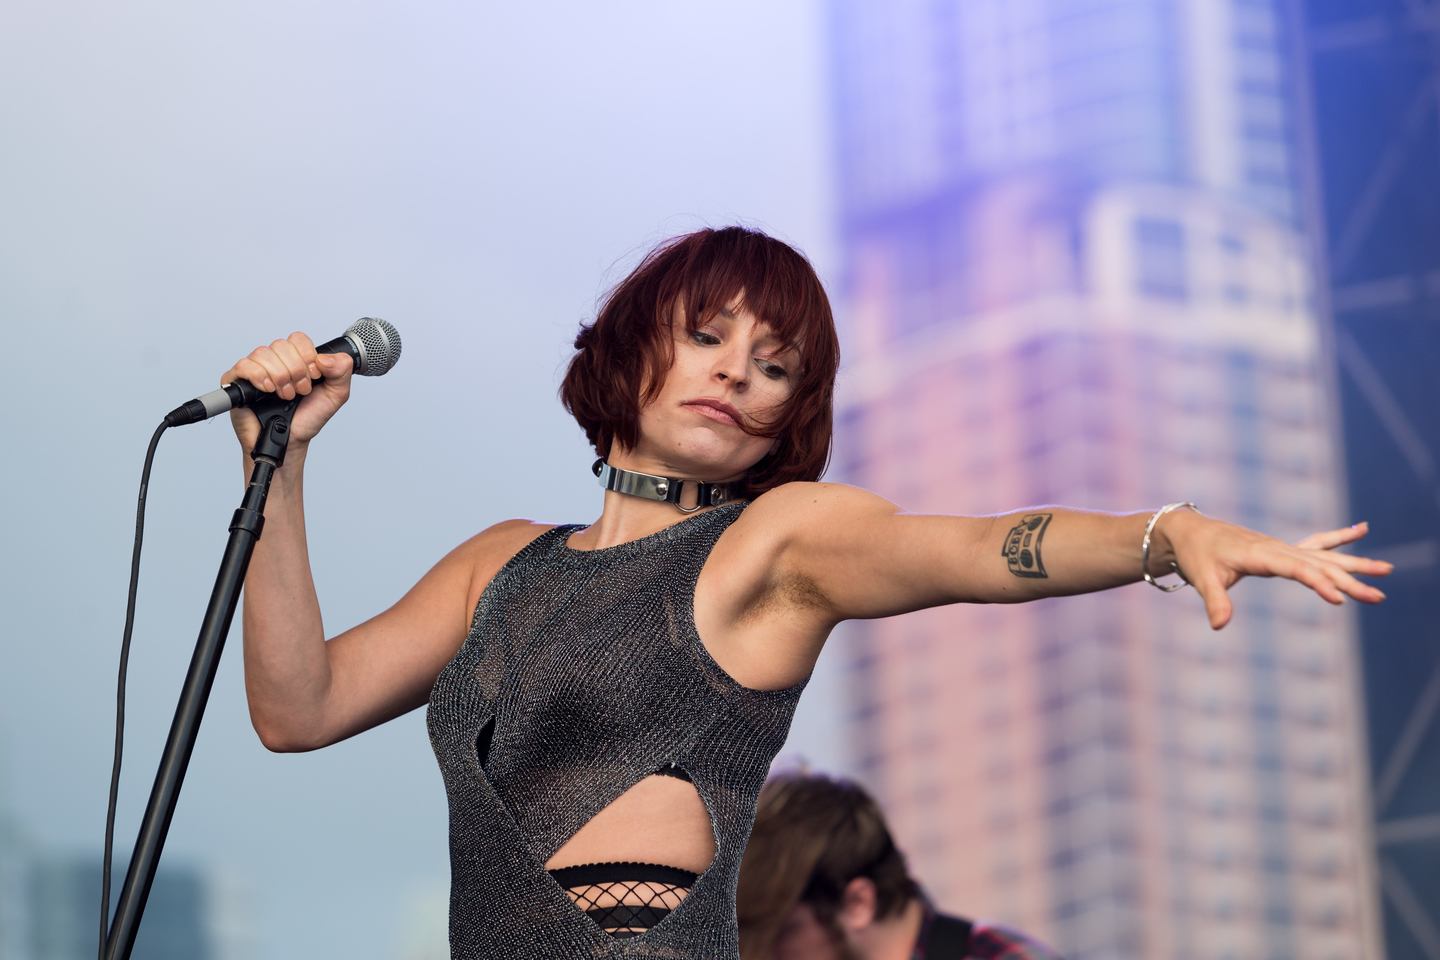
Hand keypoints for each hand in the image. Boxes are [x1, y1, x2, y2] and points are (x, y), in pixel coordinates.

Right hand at [221, 332, 352, 455]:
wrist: (291, 441)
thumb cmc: (307, 418)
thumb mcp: (336, 395)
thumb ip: (341, 371)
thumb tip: (325, 358)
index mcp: (295, 359)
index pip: (298, 339)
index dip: (307, 355)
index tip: (314, 377)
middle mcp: (274, 361)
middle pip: (281, 345)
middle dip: (295, 371)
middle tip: (300, 391)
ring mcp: (255, 369)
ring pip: (263, 353)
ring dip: (279, 377)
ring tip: (285, 395)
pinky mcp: (237, 380)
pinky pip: (244, 365)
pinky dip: (259, 377)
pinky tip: (268, 390)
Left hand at [1154, 512, 1391, 628]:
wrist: (1188, 531)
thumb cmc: (1195, 555)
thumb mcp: (1201, 578)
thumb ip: (1215, 600)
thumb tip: (1218, 625)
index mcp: (1260, 554)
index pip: (1296, 569)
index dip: (1318, 583)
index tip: (1339, 599)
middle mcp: (1276, 547)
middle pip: (1319, 564)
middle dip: (1349, 580)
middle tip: (1378, 595)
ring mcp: (1280, 547)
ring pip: (1324, 555)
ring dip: (1354, 563)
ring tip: (1387, 569)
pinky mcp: (1280, 549)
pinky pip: (1315, 544)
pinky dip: (1338, 538)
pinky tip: (1362, 530)